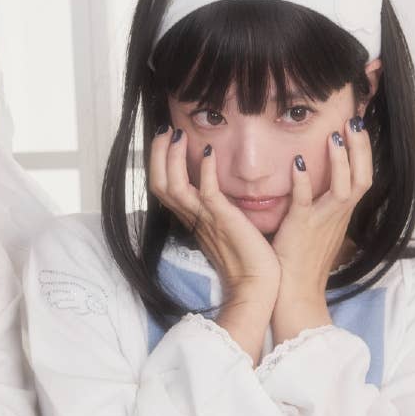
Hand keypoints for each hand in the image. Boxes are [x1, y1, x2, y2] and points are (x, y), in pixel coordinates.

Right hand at [149, 127, 280, 298]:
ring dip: (173, 158)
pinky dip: (206, 171)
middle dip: (157, 154)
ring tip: (178, 135)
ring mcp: (205, 219)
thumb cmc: (244, 257)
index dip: (158, 161)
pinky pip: (207, 192)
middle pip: (158, 183)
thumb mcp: (222, 226)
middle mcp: (192, 217)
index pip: (162, 186)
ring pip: (173, 186)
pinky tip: (210, 152)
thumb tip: (213, 185)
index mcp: (190, 217)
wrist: (256, 285)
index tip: (166, 138)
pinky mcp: (223, 220)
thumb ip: (214, 207)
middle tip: (165, 130)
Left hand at [271, 116, 372, 298]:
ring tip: (334, 135)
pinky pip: (305, 201)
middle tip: (354, 120)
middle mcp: (338, 216)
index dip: (363, 152)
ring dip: (341, 161)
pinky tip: (299, 162)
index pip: (362, 178)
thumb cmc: (302, 261)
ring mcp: (322, 222)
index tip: (358, 127)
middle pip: (362, 178)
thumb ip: (320, 205)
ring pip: (343, 188)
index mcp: (342, 214)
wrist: (296, 295)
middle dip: (361, 148)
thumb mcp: (318, 228)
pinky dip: (304, 181)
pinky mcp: (301, 228)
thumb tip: (314, 180)